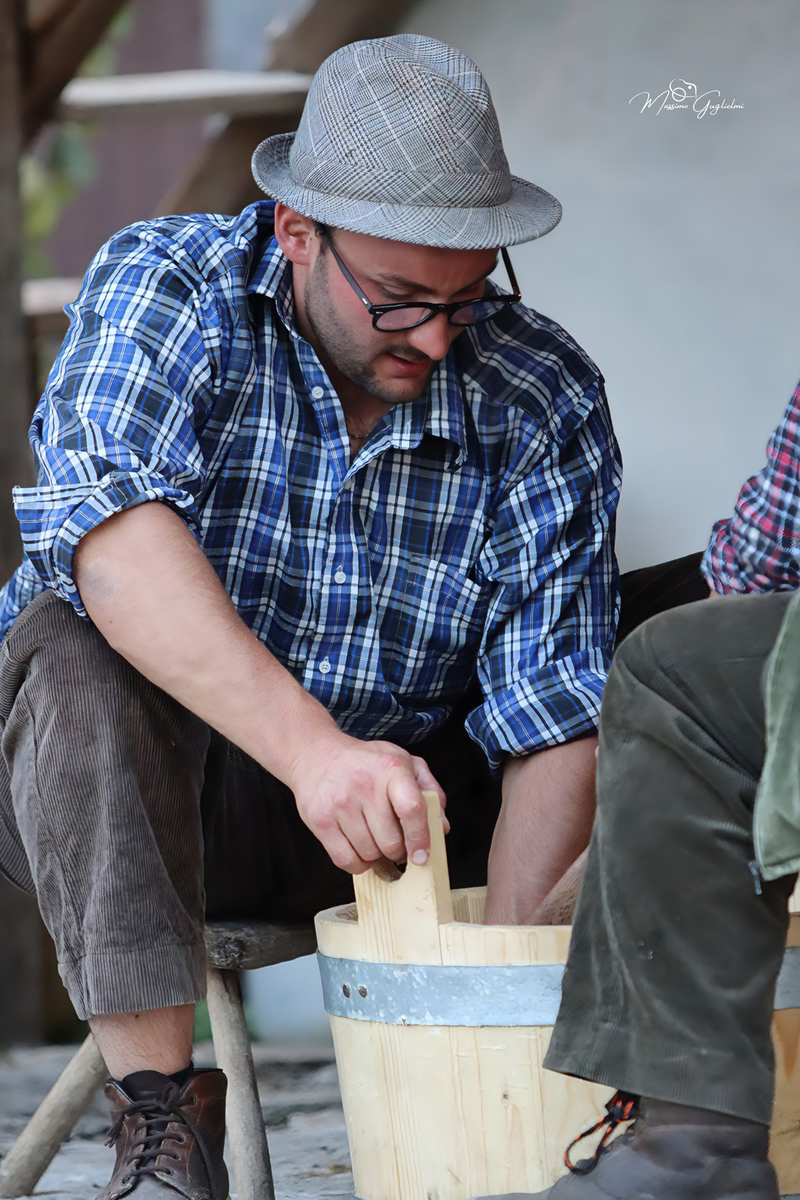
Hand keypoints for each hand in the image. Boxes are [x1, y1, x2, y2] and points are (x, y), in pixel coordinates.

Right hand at [288, 733, 448, 873]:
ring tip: (374, 839)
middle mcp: (365, 785)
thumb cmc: (365, 762)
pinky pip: (346, 860)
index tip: (422, 856)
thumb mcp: (403, 761)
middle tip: (396, 844)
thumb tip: (441, 827)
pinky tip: (359, 850)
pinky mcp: (321, 821)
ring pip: (369, 854)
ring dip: (376, 856)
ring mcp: (340, 803)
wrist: (316, 755)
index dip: (420, 838)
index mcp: (391, 768)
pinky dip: (357, 864)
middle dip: (398, 851)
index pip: (412, 809)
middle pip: (390, 841)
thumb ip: (430, 791)